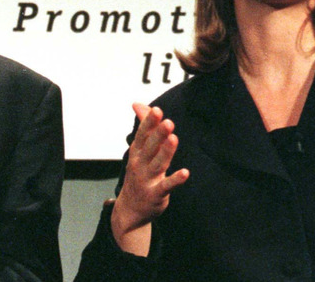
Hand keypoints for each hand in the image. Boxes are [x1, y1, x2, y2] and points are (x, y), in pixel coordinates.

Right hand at [111, 103, 188, 255]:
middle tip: (167, 122)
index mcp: (137, 152)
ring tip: (174, 139)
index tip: (156, 111)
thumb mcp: (138, 151)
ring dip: (166, 152)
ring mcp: (147, 180)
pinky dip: (175, 180)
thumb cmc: (138, 175)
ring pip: (158, 163)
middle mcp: (140, 164)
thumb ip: (144, 127)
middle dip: (158, 134)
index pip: (142, 135)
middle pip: (150, 147)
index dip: (149, 123)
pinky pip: (166, 186)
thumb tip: (137, 104)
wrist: (130, 210)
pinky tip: (185, 173)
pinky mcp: (156, 194)